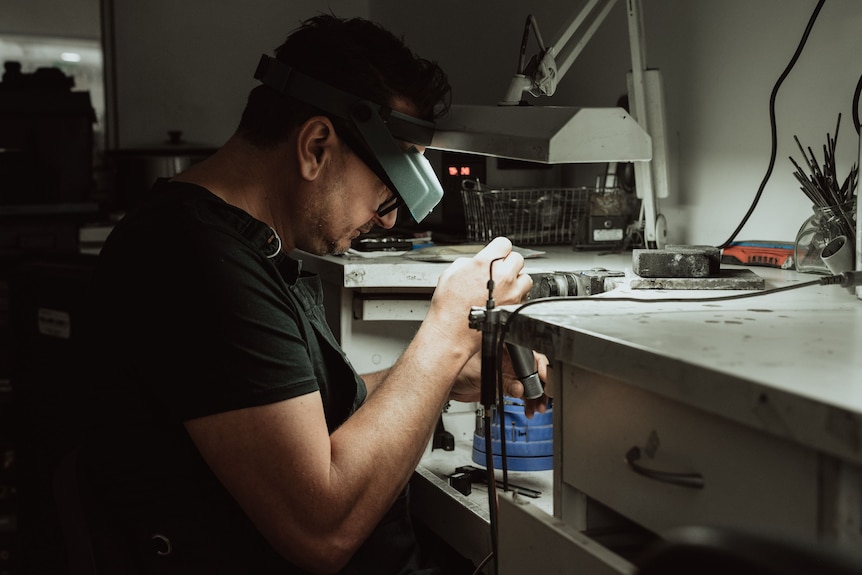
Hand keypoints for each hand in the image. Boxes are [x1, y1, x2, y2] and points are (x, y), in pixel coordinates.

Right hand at [428, 237, 533, 355]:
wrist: (452, 332)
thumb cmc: (448, 307)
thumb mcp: (450, 273)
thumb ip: (469, 262)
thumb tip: (477, 262)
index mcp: (486, 263)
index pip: (504, 243)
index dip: (499, 249)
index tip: (496, 254)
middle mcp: (503, 276)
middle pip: (518, 258)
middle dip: (508, 264)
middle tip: (497, 272)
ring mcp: (512, 293)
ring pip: (525, 278)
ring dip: (516, 280)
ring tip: (502, 288)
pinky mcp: (515, 308)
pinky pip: (524, 296)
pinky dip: (517, 297)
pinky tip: (502, 301)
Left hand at [450, 349, 551, 418]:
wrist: (448, 385)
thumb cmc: (456, 368)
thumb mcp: (480, 373)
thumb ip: (501, 381)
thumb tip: (519, 388)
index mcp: (505, 345)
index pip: (530, 353)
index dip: (541, 366)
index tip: (545, 378)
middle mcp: (509, 358)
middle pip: (534, 369)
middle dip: (542, 384)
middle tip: (544, 397)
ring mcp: (508, 371)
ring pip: (531, 383)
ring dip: (536, 396)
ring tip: (537, 407)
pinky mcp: (505, 385)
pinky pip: (522, 393)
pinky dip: (528, 402)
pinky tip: (529, 408)